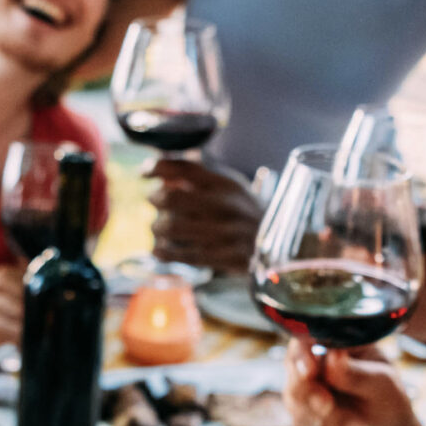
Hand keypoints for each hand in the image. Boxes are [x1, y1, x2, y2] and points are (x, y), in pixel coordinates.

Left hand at [146, 155, 261, 272]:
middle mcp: (225, 205)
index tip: (143, 173)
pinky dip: (163, 252)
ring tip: (157, 228)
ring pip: (171, 228)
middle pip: (171, 197)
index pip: (185, 167)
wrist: (282, 245)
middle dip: (154, 199)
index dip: (157, 167)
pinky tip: (158, 250)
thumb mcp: (231, 187)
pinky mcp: (223, 257)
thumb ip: (199, 177)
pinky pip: (182, 255)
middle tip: (153, 201)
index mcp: (226, 184)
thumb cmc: (246, 213)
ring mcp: (224, 233)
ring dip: (156, 228)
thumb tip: (159, 168)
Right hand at [287, 341, 425, 425]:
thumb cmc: (389, 401)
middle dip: (310, 391)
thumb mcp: (382, 384)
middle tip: (328, 406)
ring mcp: (306, 384)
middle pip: (294, 366)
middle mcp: (317, 358)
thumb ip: (357, 374)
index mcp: (338, 341)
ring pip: (296, 396)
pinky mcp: (301, 409)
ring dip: (328, 417)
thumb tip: (333, 357)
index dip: (303, 353)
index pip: (310, 336)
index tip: (310, 371)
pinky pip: (301, 418)